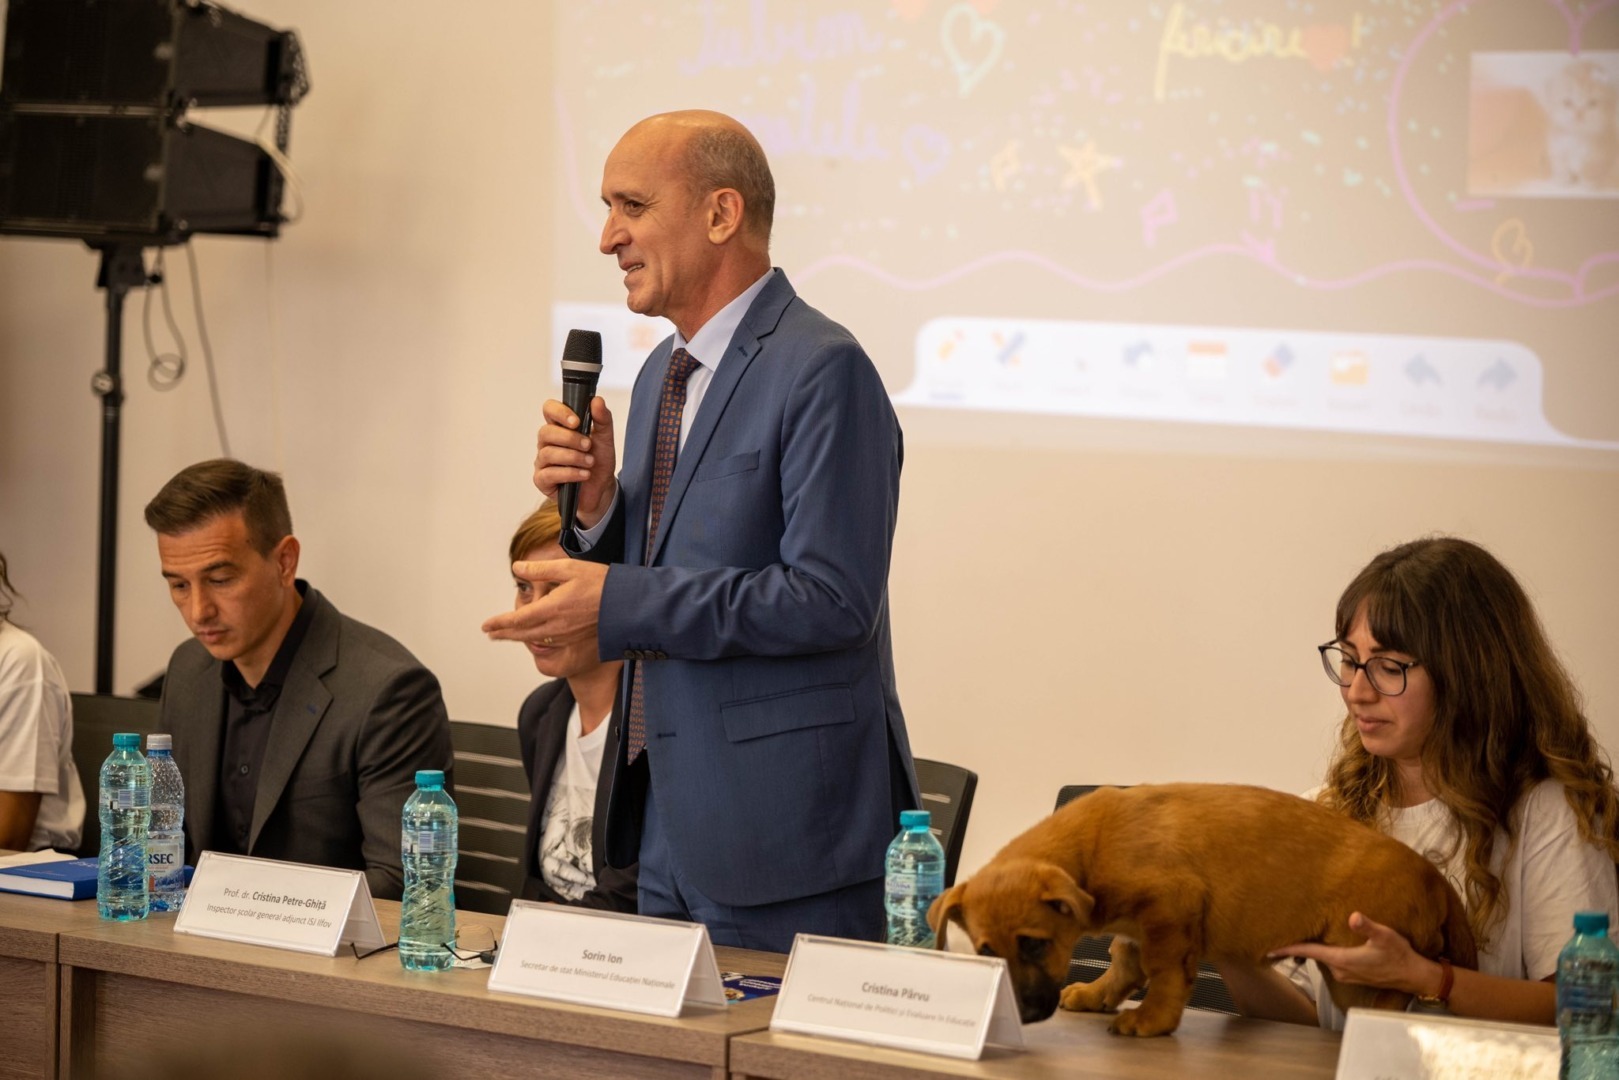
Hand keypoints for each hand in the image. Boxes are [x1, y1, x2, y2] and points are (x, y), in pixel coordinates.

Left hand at [481, 559, 607, 644]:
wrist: (627, 604)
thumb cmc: (601, 583)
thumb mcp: (568, 568)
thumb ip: (540, 570)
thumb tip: (517, 568)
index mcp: (552, 608)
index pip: (517, 619)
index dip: (499, 622)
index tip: (485, 625)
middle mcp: (557, 626)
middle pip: (523, 634)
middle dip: (504, 634)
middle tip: (490, 634)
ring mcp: (567, 635)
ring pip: (535, 639)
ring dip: (518, 638)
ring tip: (507, 636)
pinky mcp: (576, 638)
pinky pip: (550, 641)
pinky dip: (536, 639)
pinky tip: (535, 636)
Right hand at [533, 396, 616, 529]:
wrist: (602, 488)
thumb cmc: (598, 461)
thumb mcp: (606, 438)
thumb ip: (602, 419)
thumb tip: (597, 400)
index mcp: (560, 427)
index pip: (549, 409)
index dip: (559, 412)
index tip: (576, 421)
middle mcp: (547, 442)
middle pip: (546, 432)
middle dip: (570, 438)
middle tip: (588, 445)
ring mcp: (543, 461)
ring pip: (548, 453)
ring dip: (573, 457)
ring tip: (590, 462)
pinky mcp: (542, 480)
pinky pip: (549, 474)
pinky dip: (569, 473)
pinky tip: (583, 475)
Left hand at [1269, 911, 1437, 996]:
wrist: (1414, 976)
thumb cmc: (1399, 955)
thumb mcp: (1385, 936)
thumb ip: (1367, 926)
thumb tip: (1353, 916)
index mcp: (1342, 960)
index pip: (1308, 952)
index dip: (1288, 948)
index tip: (1269, 949)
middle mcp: (1340, 970)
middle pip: (1311, 956)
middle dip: (1294, 948)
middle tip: (1274, 939)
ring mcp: (1346, 974)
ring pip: (1321, 959)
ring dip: (1309, 950)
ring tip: (1294, 938)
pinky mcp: (1353, 974)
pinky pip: (1331, 962)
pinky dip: (1322, 954)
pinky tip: (1321, 945)